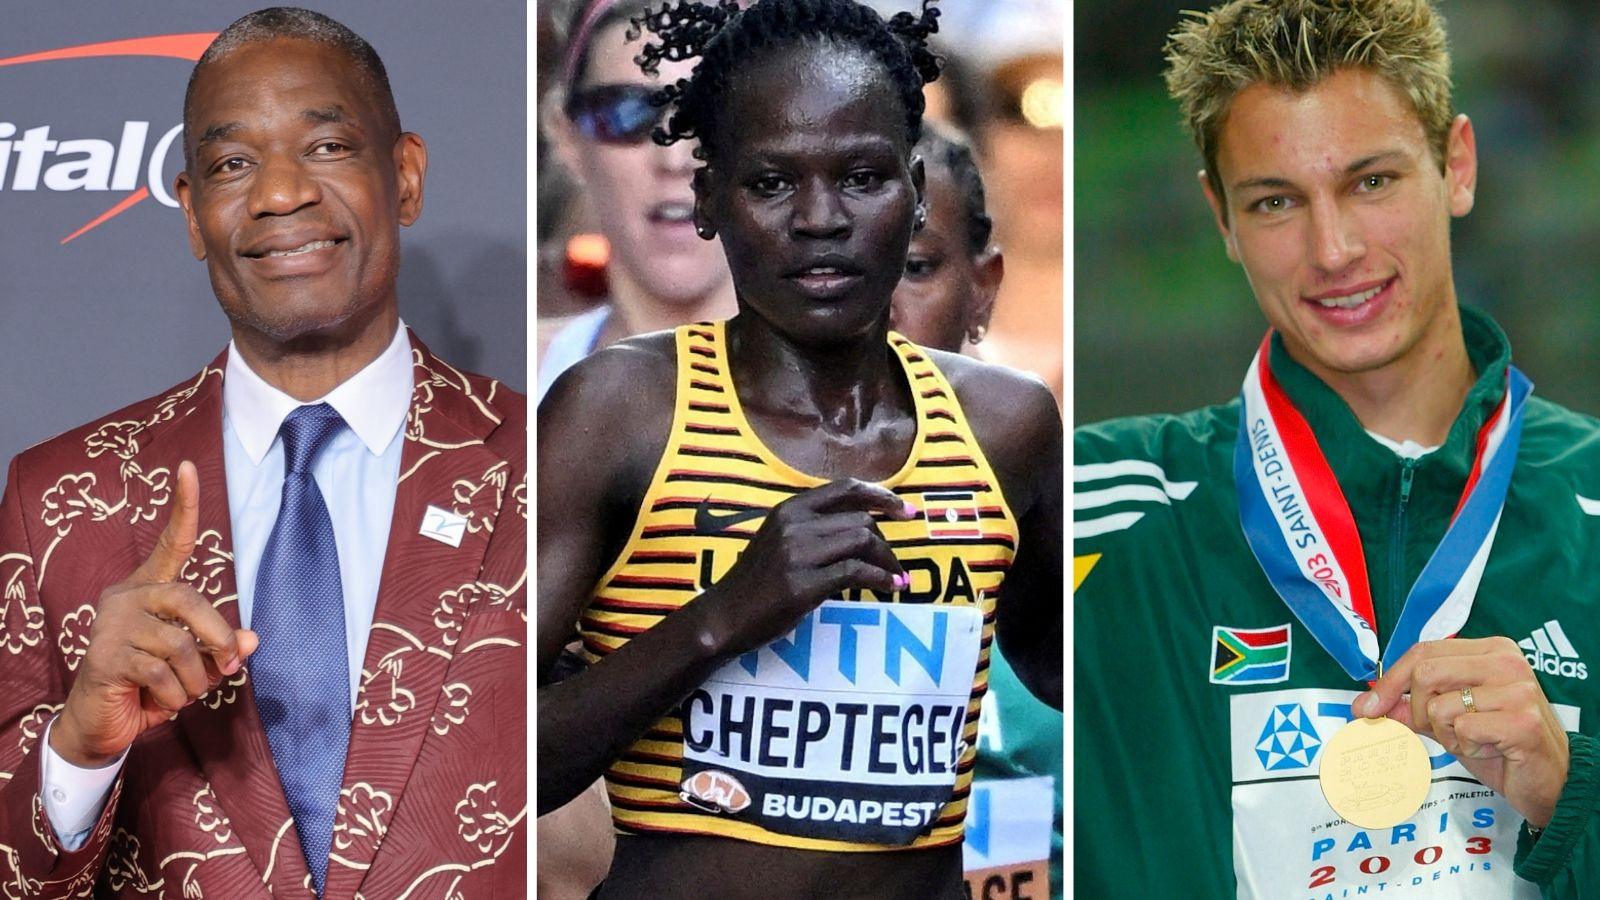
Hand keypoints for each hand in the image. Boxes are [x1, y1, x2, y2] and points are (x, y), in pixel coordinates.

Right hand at [50, 461, 258, 767]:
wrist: (102, 723)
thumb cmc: (152, 685)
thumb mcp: (196, 665)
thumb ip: (222, 647)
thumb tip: (252, 639)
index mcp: (150, 589)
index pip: (171, 542)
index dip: (183, 506)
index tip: (188, 467)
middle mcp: (126, 597)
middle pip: (188, 599)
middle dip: (218, 635)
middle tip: (230, 664)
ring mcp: (111, 626)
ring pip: (180, 644)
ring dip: (197, 678)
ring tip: (187, 692)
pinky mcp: (105, 657)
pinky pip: (162, 672)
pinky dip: (177, 694)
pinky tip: (164, 702)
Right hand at [693, 478, 916, 654]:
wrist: (724, 616)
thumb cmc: (756, 581)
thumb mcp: (780, 540)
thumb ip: (813, 527)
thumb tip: (863, 527)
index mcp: (789, 508)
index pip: (846, 488)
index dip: (882, 495)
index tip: (906, 510)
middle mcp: (794, 524)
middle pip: (861, 519)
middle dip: (886, 543)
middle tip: (896, 563)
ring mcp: (797, 553)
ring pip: (863, 541)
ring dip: (887, 560)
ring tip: (897, 577)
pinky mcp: (803, 584)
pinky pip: (856, 572)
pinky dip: (880, 578)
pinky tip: (889, 587)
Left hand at [1355, 638, 1568, 826]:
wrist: (1548, 782)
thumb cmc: (1499, 746)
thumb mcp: (1449, 721)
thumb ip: (1410, 707)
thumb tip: (1366, 704)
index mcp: (1490, 650)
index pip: (1423, 651)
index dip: (1389, 681)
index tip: (1367, 708)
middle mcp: (1506, 661)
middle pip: (1425, 673)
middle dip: (1417, 711)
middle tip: (1441, 732)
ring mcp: (1517, 689)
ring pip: (1439, 706)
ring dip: (1446, 735)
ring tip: (1475, 741)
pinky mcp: (1521, 720)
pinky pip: (1462, 729)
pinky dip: (1466, 748)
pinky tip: (1490, 750)